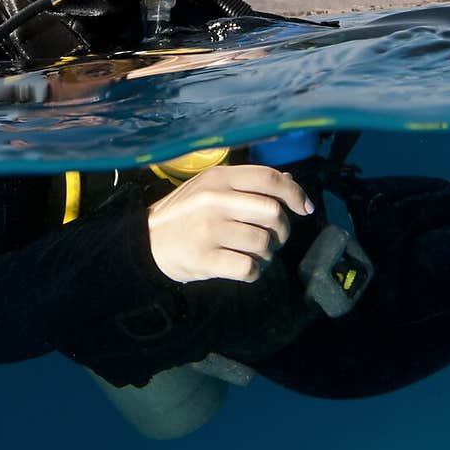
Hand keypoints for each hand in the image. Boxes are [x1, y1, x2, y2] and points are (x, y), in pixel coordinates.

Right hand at [147, 165, 314, 284]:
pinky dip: (255, 272)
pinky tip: (245, 268)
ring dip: (268, 254)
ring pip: (264, 243)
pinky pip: (249, 267)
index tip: (304, 208)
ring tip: (255, 254)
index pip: (268, 178)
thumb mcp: (210, 188)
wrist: (145, 242)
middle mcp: (214, 200)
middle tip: (274, 238)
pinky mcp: (204, 258)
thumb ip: (247, 184)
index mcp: (218, 178)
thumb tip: (289, 181)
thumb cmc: (184, 214)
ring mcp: (208, 230)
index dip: (295, 192)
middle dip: (283, 230)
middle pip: (272, 212)